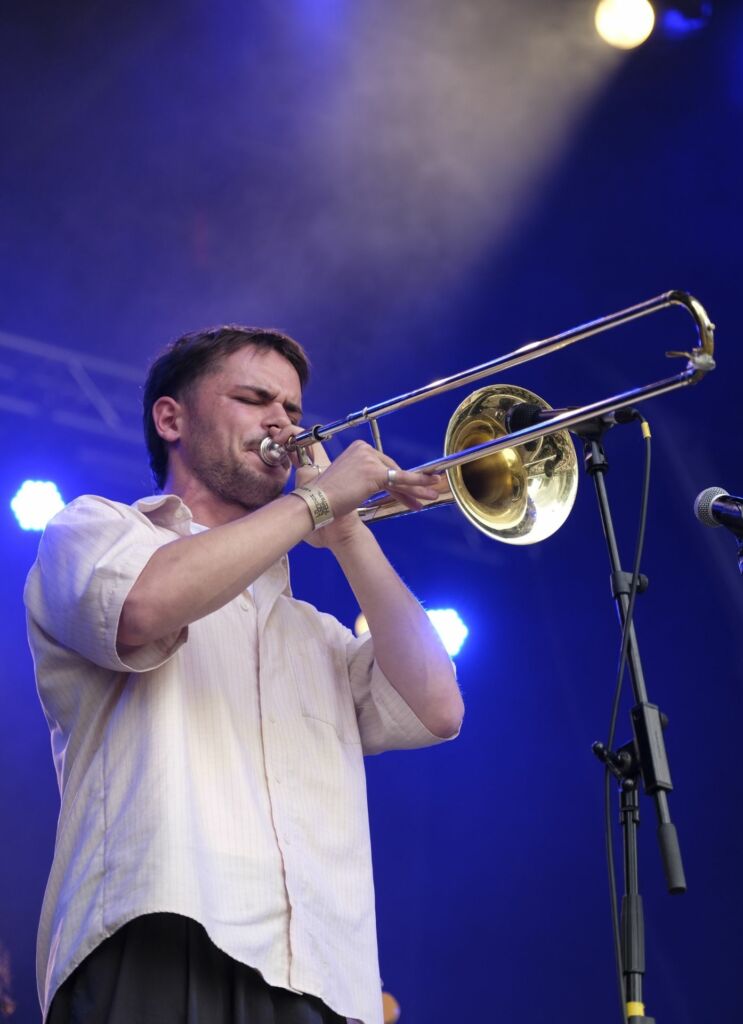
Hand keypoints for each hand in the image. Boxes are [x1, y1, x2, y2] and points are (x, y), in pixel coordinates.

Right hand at [292, 438, 443, 549]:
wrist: (318, 501)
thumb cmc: (328, 496)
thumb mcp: (348, 480)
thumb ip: (364, 478)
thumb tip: (378, 485)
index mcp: (358, 448)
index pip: (383, 465)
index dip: (397, 481)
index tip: (407, 494)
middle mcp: (365, 449)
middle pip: (393, 470)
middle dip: (409, 487)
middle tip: (424, 496)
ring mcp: (370, 460)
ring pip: (399, 476)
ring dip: (417, 488)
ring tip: (432, 495)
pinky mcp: (376, 473)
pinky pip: (400, 480)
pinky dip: (417, 484)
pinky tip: (429, 488)